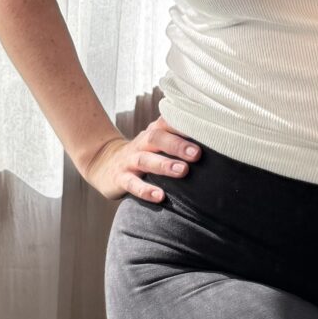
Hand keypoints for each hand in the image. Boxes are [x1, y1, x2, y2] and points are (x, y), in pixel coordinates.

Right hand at [83, 118, 201, 203]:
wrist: (102, 163)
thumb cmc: (142, 153)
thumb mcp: (156, 141)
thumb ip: (179, 137)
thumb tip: (214, 136)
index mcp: (153, 133)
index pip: (168, 122)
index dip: (184, 123)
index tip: (204, 128)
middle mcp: (142, 144)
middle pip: (157, 138)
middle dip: (177, 145)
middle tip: (197, 153)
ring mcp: (130, 161)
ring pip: (146, 160)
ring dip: (164, 165)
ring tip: (183, 171)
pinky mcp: (120, 179)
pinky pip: (132, 184)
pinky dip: (146, 190)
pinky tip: (160, 196)